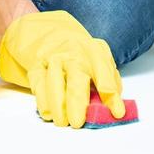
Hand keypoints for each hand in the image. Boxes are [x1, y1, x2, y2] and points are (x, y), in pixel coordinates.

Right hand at [0, 10, 124, 126]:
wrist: (49, 31)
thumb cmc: (80, 52)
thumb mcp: (99, 58)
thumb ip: (108, 79)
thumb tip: (116, 105)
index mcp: (95, 52)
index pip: (105, 75)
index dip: (112, 95)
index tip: (117, 113)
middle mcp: (75, 53)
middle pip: (77, 77)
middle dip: (77, 101)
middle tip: (78, 122)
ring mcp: (53, 57)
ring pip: (55, 81)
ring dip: (58, 105)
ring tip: (62, 122)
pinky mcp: (36, 64)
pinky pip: (38, 83)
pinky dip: (42, 100)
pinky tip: (48, 114)